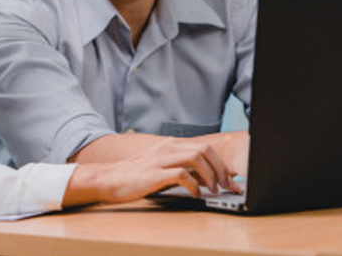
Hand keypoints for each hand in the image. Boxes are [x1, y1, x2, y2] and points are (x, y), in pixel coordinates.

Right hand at [62, 134, 245, 206]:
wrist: (110, 178)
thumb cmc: (138, 175)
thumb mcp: (162, 166)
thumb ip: (183, 168)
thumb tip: (208, 178)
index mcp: (171, 145)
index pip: (204, 147)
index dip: (222, 164)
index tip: (231, 181)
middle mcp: (168, 147)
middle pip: (204, 150)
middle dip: (220, 169)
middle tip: (227, 186)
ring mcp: (160, 159)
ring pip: (195, 158)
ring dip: (210, 176)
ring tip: (213, 190)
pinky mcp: (154, 174)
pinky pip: (181, 175)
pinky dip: (194, 185)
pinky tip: (196, 195)